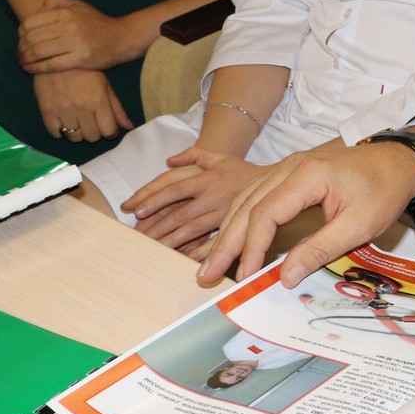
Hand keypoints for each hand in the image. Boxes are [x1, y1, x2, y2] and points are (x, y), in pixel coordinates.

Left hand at [18, 0, 139, 72]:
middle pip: (32, 38)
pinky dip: (36, 68)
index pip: (31, 23)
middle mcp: (69, 27)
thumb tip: (36, 10)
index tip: (21, 40)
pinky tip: (30, 69)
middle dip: (21, 48)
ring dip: (25, 58)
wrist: (123, 38)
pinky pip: (51, 65)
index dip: (21, 33)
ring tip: (22, 62)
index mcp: (66, 13)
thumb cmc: (98, 23)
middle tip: (19, 54)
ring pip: (38, 52)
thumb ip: (56, 2)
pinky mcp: (81, 59)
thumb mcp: (79, 5)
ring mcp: (75, 43)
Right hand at [34, 68, 133, 142]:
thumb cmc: (86, 71)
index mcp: (99, 101)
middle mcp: (81, 108)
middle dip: (95, 132)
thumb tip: (130, 128)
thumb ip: (117, 109)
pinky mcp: (46, 111)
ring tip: (79, 121)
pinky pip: (55, 133)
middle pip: (92, 137)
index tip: (107, 127)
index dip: (110, 132)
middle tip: (92, 122)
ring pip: (74, 137)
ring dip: (79, 133)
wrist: (56, 57)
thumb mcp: (106, 86)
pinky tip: (65, 121)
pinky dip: (61, 131)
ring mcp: (63, 110)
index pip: (108, 131)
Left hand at [127, 148, 263, 254]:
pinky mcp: (236, 227)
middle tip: (138, 237)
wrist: (278, 182)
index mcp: (209, 176)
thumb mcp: (220, 156)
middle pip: (180, 212)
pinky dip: (198, 252)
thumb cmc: (242, 171)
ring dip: (171, 241)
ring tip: (153, 249)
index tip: (136, 210)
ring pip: (193, 229)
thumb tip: (168, 161)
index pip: (176, 188)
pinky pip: (214, 241)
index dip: (155, 199)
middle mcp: (215, 194)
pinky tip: (183, 258)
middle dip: (157, 226)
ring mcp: (225, 212)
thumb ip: (194, 154)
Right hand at [198, 139, 414, 286]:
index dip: (252, 247)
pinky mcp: (290, 173)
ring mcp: (288, 167)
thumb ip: (320, 249)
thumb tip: (284, 278)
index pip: (266, 213)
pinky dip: (241, 218)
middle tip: (206, 274)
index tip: (244, 275)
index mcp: (307, 175)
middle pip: (247, 205)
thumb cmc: (384, 190)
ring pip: (246, 198)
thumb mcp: (360, 225)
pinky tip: (233, 238)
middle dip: (227, 242)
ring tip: (212, 262)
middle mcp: (290, 167)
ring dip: (229, 230)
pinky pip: (256, 194)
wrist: (399, 161)